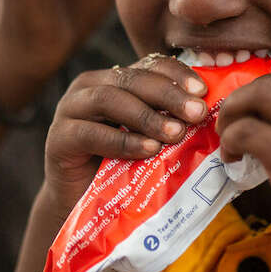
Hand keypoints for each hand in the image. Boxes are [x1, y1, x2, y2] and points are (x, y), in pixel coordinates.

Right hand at [43, 54, 207, 215]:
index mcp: (116, 79)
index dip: (177, 74)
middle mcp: (90, 86)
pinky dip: (123, 141)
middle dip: (168, 94)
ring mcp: (70, 109)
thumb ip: (172, 120)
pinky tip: (148, 150)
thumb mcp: (153, 138)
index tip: (203, 92)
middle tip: (197, 113)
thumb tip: (212, 112)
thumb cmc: (126, 169)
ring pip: (110, 99)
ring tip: (176, 133)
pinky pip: (91, 133)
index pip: (150, 64)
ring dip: (147, 116)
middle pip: (132, 78)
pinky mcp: (58, 138)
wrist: (86, 207)